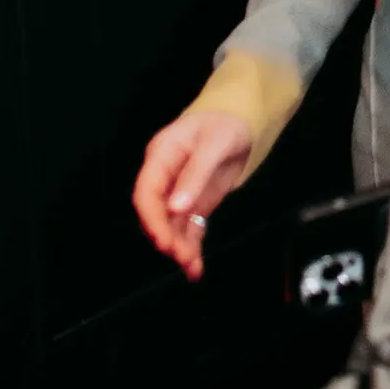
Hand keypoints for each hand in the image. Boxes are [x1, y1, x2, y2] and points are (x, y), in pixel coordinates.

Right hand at [133, 110, 252, 280]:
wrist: (242, 121)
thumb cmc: (226, 124)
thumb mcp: (215, 144)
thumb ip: (195, 174)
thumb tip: (176, 208)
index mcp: (161, 156)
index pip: (146, 192)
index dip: (152, 219)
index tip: (164, 241)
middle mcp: (165, 178)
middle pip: (157, 214)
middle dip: (167, 237)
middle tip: (182, 257)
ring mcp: (179, 193)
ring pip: (173, 225)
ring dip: (180, 247)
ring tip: (191, 266)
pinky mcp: (194, 203)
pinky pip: (188, 228)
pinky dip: (192, 246)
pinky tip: (196, 267)